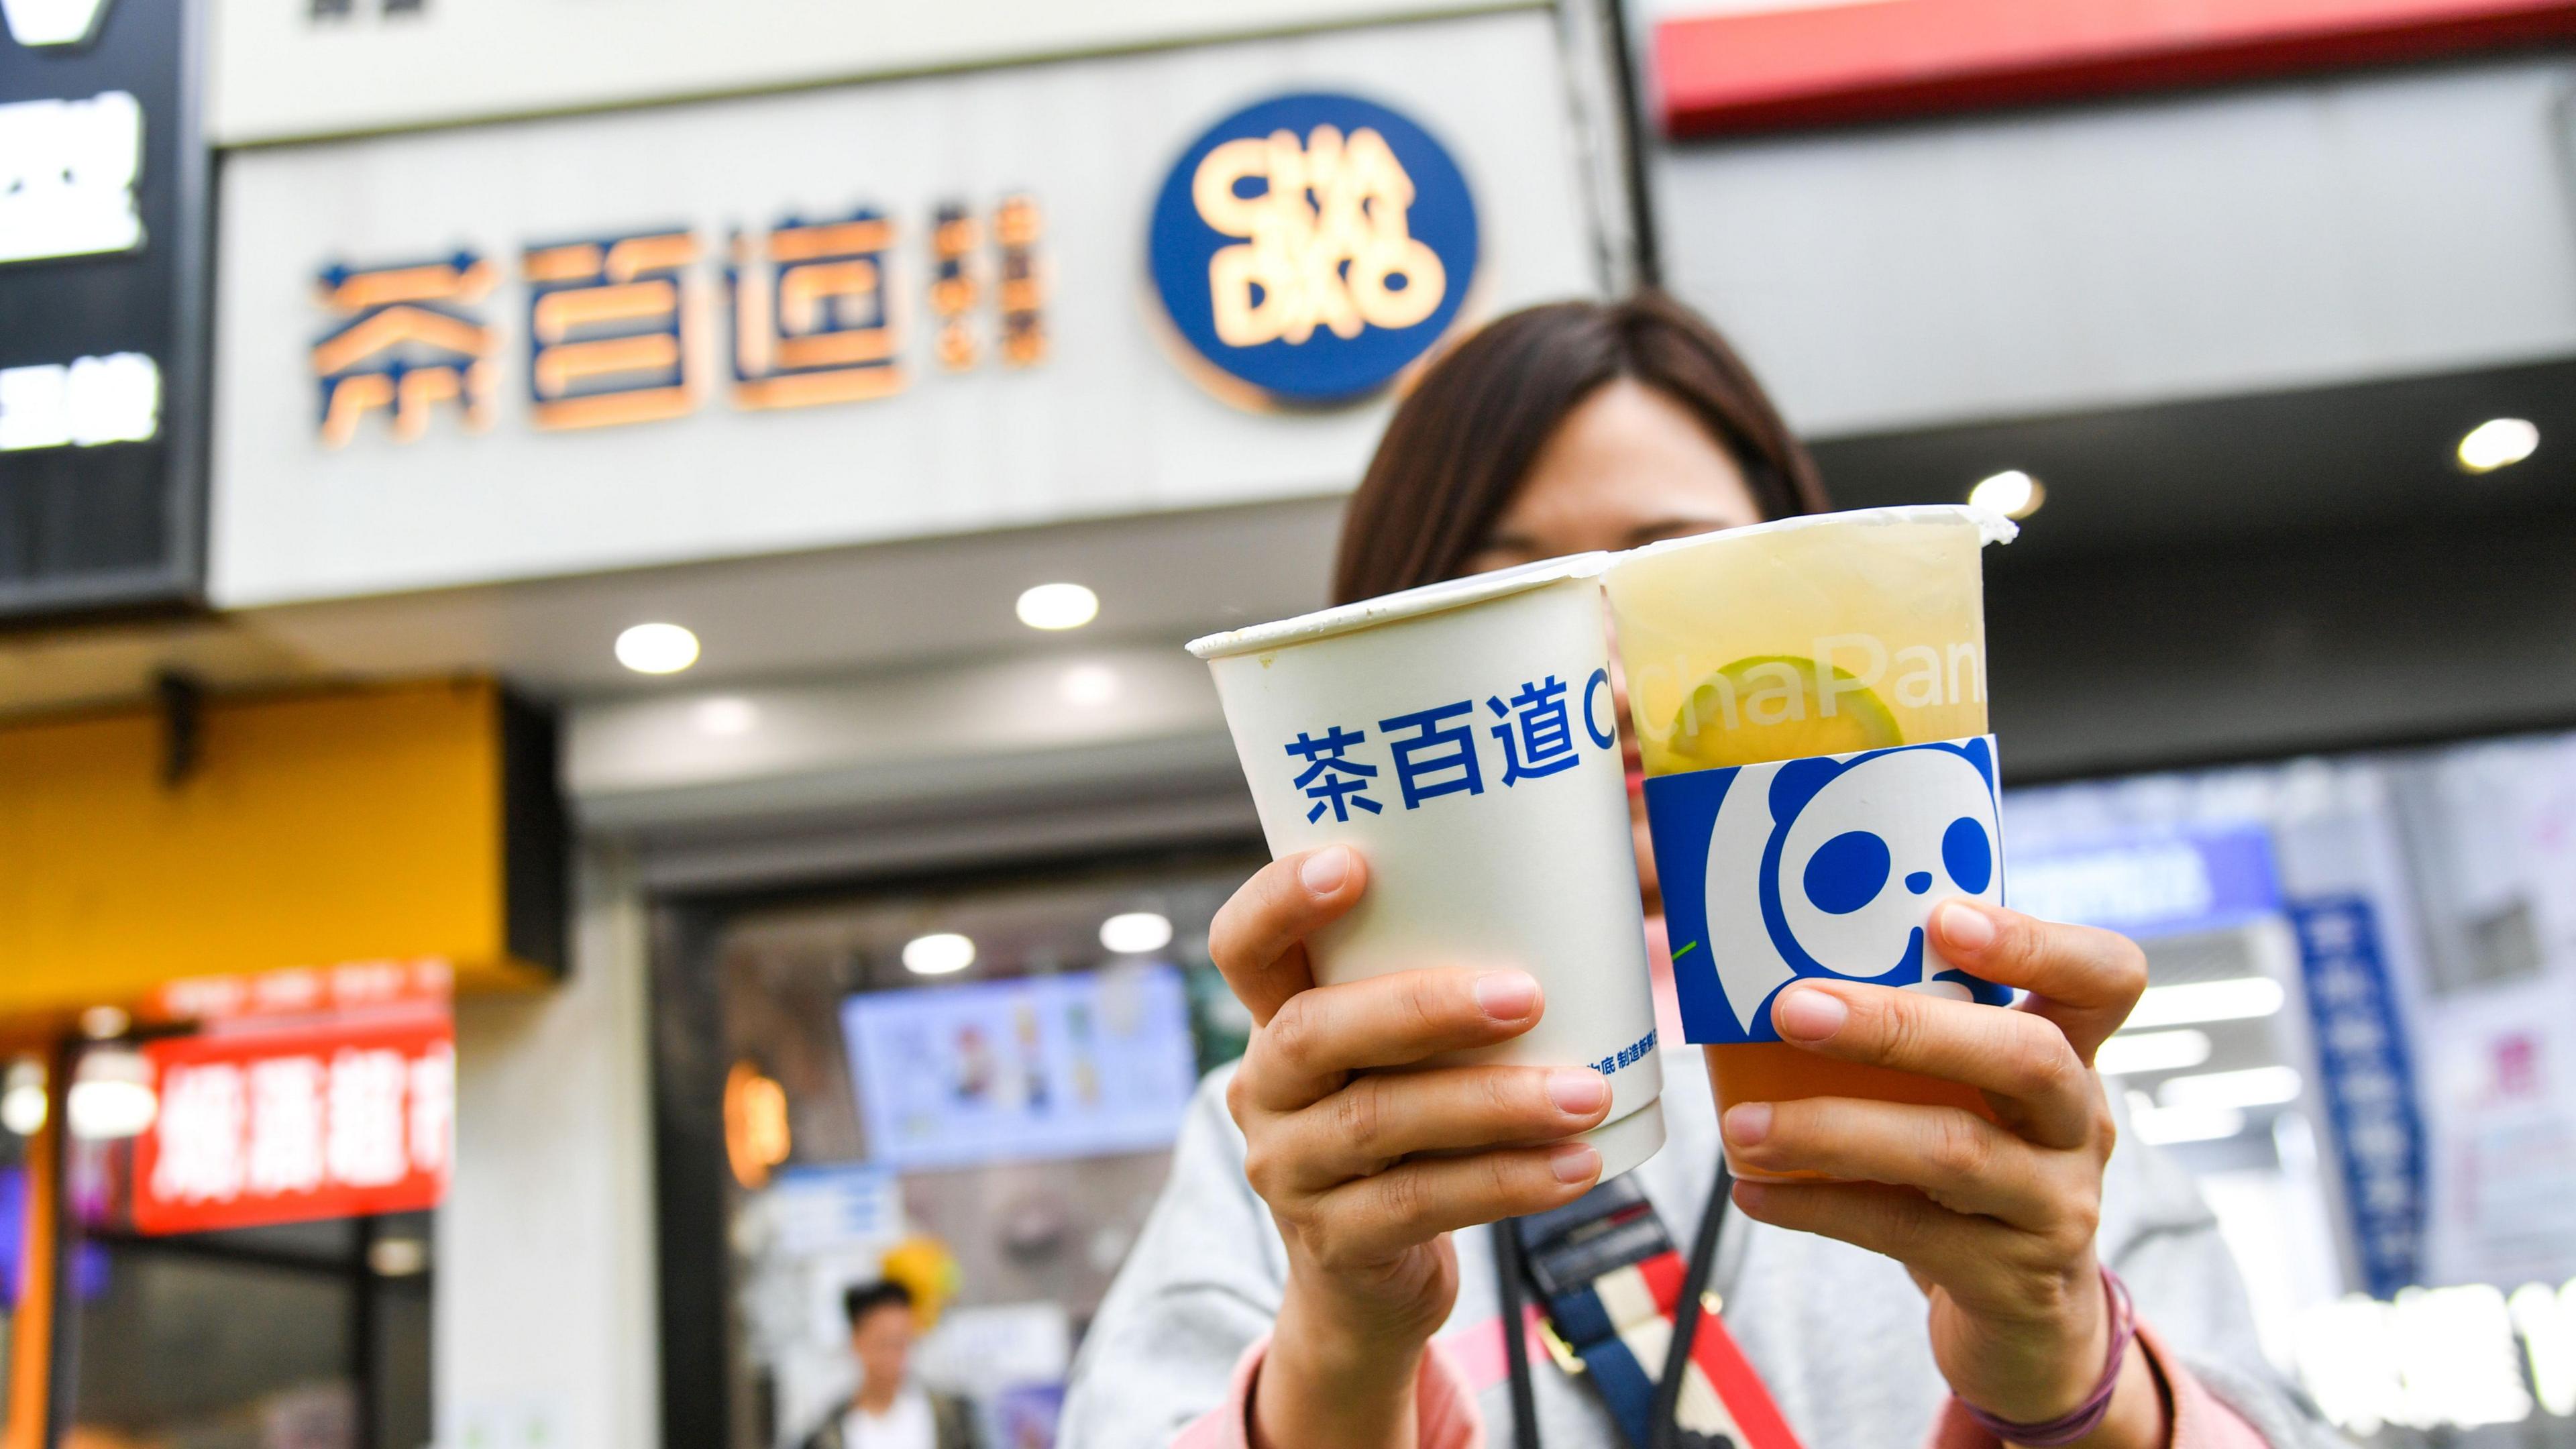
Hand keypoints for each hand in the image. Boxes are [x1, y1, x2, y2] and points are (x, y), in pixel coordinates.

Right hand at [1210, 845, 1612, 1448]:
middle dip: (1421, 1007)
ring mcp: (1291, 1171)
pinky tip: (1574, 1167)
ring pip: (1380, 1120)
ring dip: (1495, 1103)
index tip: (1352, 863)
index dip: (1279, 902)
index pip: (1242, 948)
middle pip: (1315, 1031)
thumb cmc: (1408, 1132)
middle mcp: (1265, 1090)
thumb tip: (1574, 904)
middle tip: (1526, 994)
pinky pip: (1421, 1203)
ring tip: (1587, 1094)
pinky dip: (1507, 1182)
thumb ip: (1436, 990)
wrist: (1367, 1284)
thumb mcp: (1396, 1059)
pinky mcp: (1334, 1242)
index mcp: (1274, 1022)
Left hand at [1718, 901, 2165, 1448]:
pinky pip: (1906, 1231)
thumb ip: (1918, 1032)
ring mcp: (2056, 1205)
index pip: (2103, 977)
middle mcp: (2080, 1123)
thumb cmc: (1976, 1168)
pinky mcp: (2012, 1278)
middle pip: (2026, 1058)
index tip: (1942, 917)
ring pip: (1955, 1153)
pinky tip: (1754, 1190)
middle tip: (1794, 1008)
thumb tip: (1766, 968)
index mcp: (2074, 1053)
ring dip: (1834, 1129)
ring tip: (1743, 1125)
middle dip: (1903, 1026)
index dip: (2037, 944)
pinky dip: (1818, 1205)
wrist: (2030, 1316)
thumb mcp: (1973, 1092)